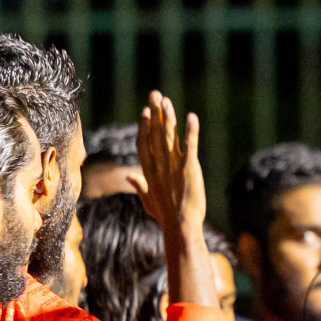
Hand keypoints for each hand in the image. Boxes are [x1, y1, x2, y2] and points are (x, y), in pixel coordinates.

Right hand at [135, 91, 205, 232]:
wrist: (180, 225)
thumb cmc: (165, 216)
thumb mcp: (148, 201)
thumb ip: (138, 186)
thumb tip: (129, 178)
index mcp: (148, 170)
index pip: (143, 142)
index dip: (144, 126)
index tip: (145, 112)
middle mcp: (159, 164)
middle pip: (154, 133)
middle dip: (155, 112)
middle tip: (155, 95)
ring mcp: (173, 165)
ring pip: (169, 135)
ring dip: (168, 116)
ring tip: (167, 101)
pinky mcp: (189, 167)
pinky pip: (190, 145)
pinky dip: (191, 130)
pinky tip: (192, 117)